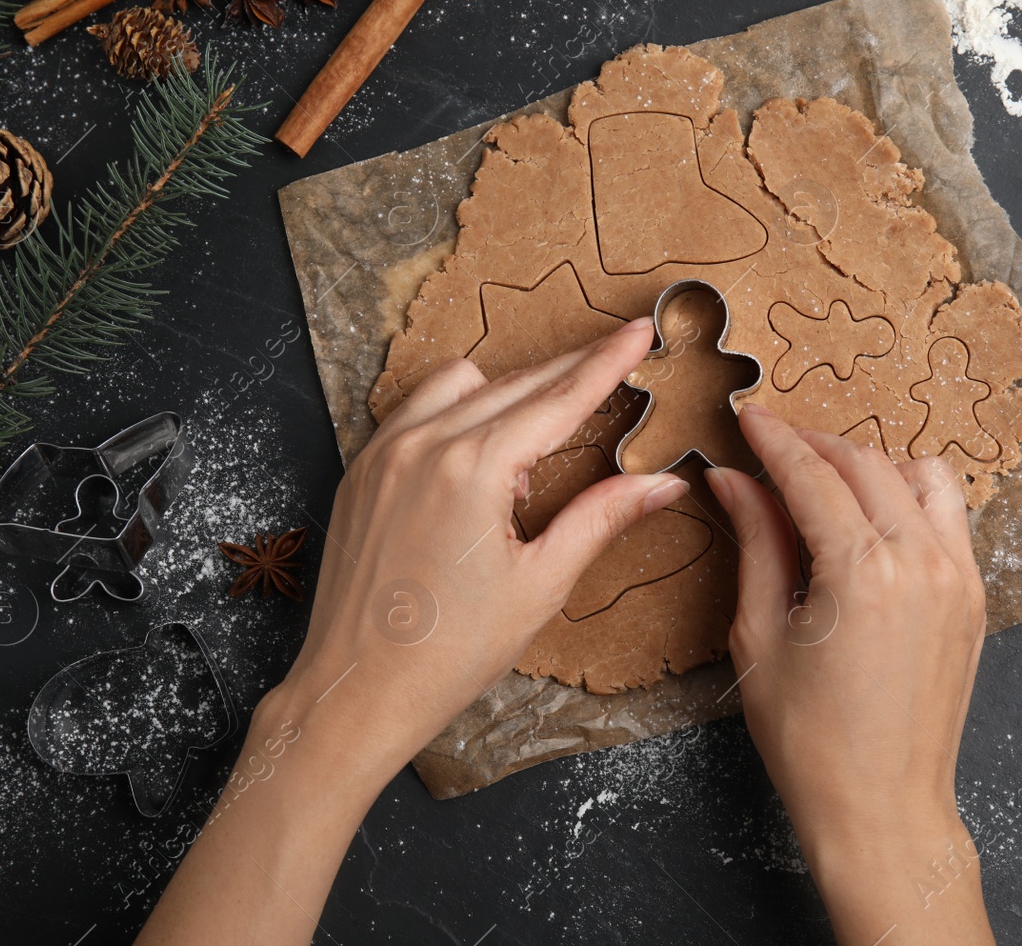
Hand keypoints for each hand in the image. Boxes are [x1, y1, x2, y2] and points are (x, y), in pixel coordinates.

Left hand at [139, 320, 689, 945]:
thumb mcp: (540, 584)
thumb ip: (601, 518)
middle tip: (614, 356)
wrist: (357, 692)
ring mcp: (383, 451)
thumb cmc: (449, 652)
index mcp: (473, 468)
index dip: (607, 363)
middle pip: (516, 383)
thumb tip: (663, 483)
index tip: (638, 330)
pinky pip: (416, 410)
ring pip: (462, 384)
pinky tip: (480, 455)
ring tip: (540, 438)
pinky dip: (458, 412)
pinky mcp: (360, 469)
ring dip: (509, 391)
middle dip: (570, 369)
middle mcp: (423, 443)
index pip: (559, 398)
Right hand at [705, 405, 992, 944]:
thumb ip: (756, 543)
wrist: (882, 808)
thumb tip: (732, 481)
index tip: (747, 417)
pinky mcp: (974, 599)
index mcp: (863, 573)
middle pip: (866, 463)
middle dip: (814, 445)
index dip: (773, 440)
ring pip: (918, 476)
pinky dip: (909, 497)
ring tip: (824, 480)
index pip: (813, 475)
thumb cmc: (810, 740)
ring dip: (869, 463)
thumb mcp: (760, 635)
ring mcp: (959, 579)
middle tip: (771, 446)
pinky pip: (948, 516)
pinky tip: (870, 517)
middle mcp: (922, 563)